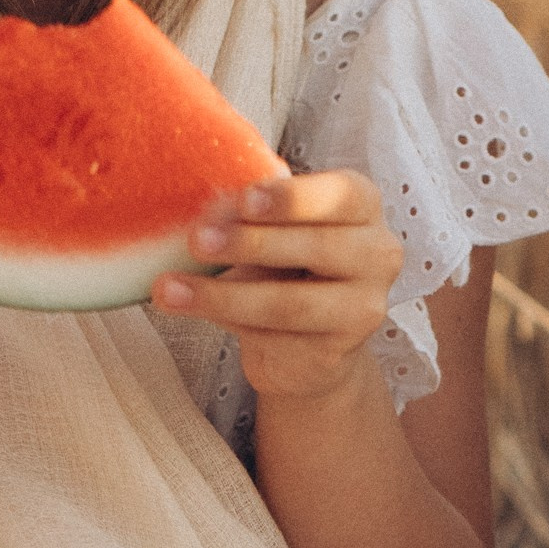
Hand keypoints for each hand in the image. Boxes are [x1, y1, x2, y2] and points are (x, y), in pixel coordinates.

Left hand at [152, 169, 405, 402]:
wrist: (306, 341)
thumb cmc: (288, 267)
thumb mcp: (274, 228)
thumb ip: (251, 217)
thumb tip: (205, 213)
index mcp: (361, 207)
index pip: (340, 195)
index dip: (292, 198)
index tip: (244, 200)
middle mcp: (377, 254)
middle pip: (318, 247)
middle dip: (252, 243)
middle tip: (197, 241)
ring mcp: (363, 308)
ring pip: (291, 303)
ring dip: (224, 295)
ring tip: (171, 289)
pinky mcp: (337, 352)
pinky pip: (276, 338)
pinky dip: (226, 323)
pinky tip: (189, 308)